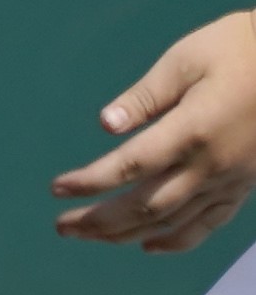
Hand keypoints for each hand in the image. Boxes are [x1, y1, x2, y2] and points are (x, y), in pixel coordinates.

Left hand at [61, 14, 255, 252]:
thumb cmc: (239, 49)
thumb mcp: (186, 60)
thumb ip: (144, 98)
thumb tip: (106, 125)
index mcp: (193, 129)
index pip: (130, 166)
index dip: (90, 182)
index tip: (57, 188)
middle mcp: (212, 164)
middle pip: (146, 205)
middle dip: (100, 221)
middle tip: (61, 226)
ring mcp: (232, 179)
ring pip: (174, 221)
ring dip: (128, 234)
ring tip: (90, 237)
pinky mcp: (247, 184)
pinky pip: (210, 222)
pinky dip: (178, 239)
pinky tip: (148, 245)